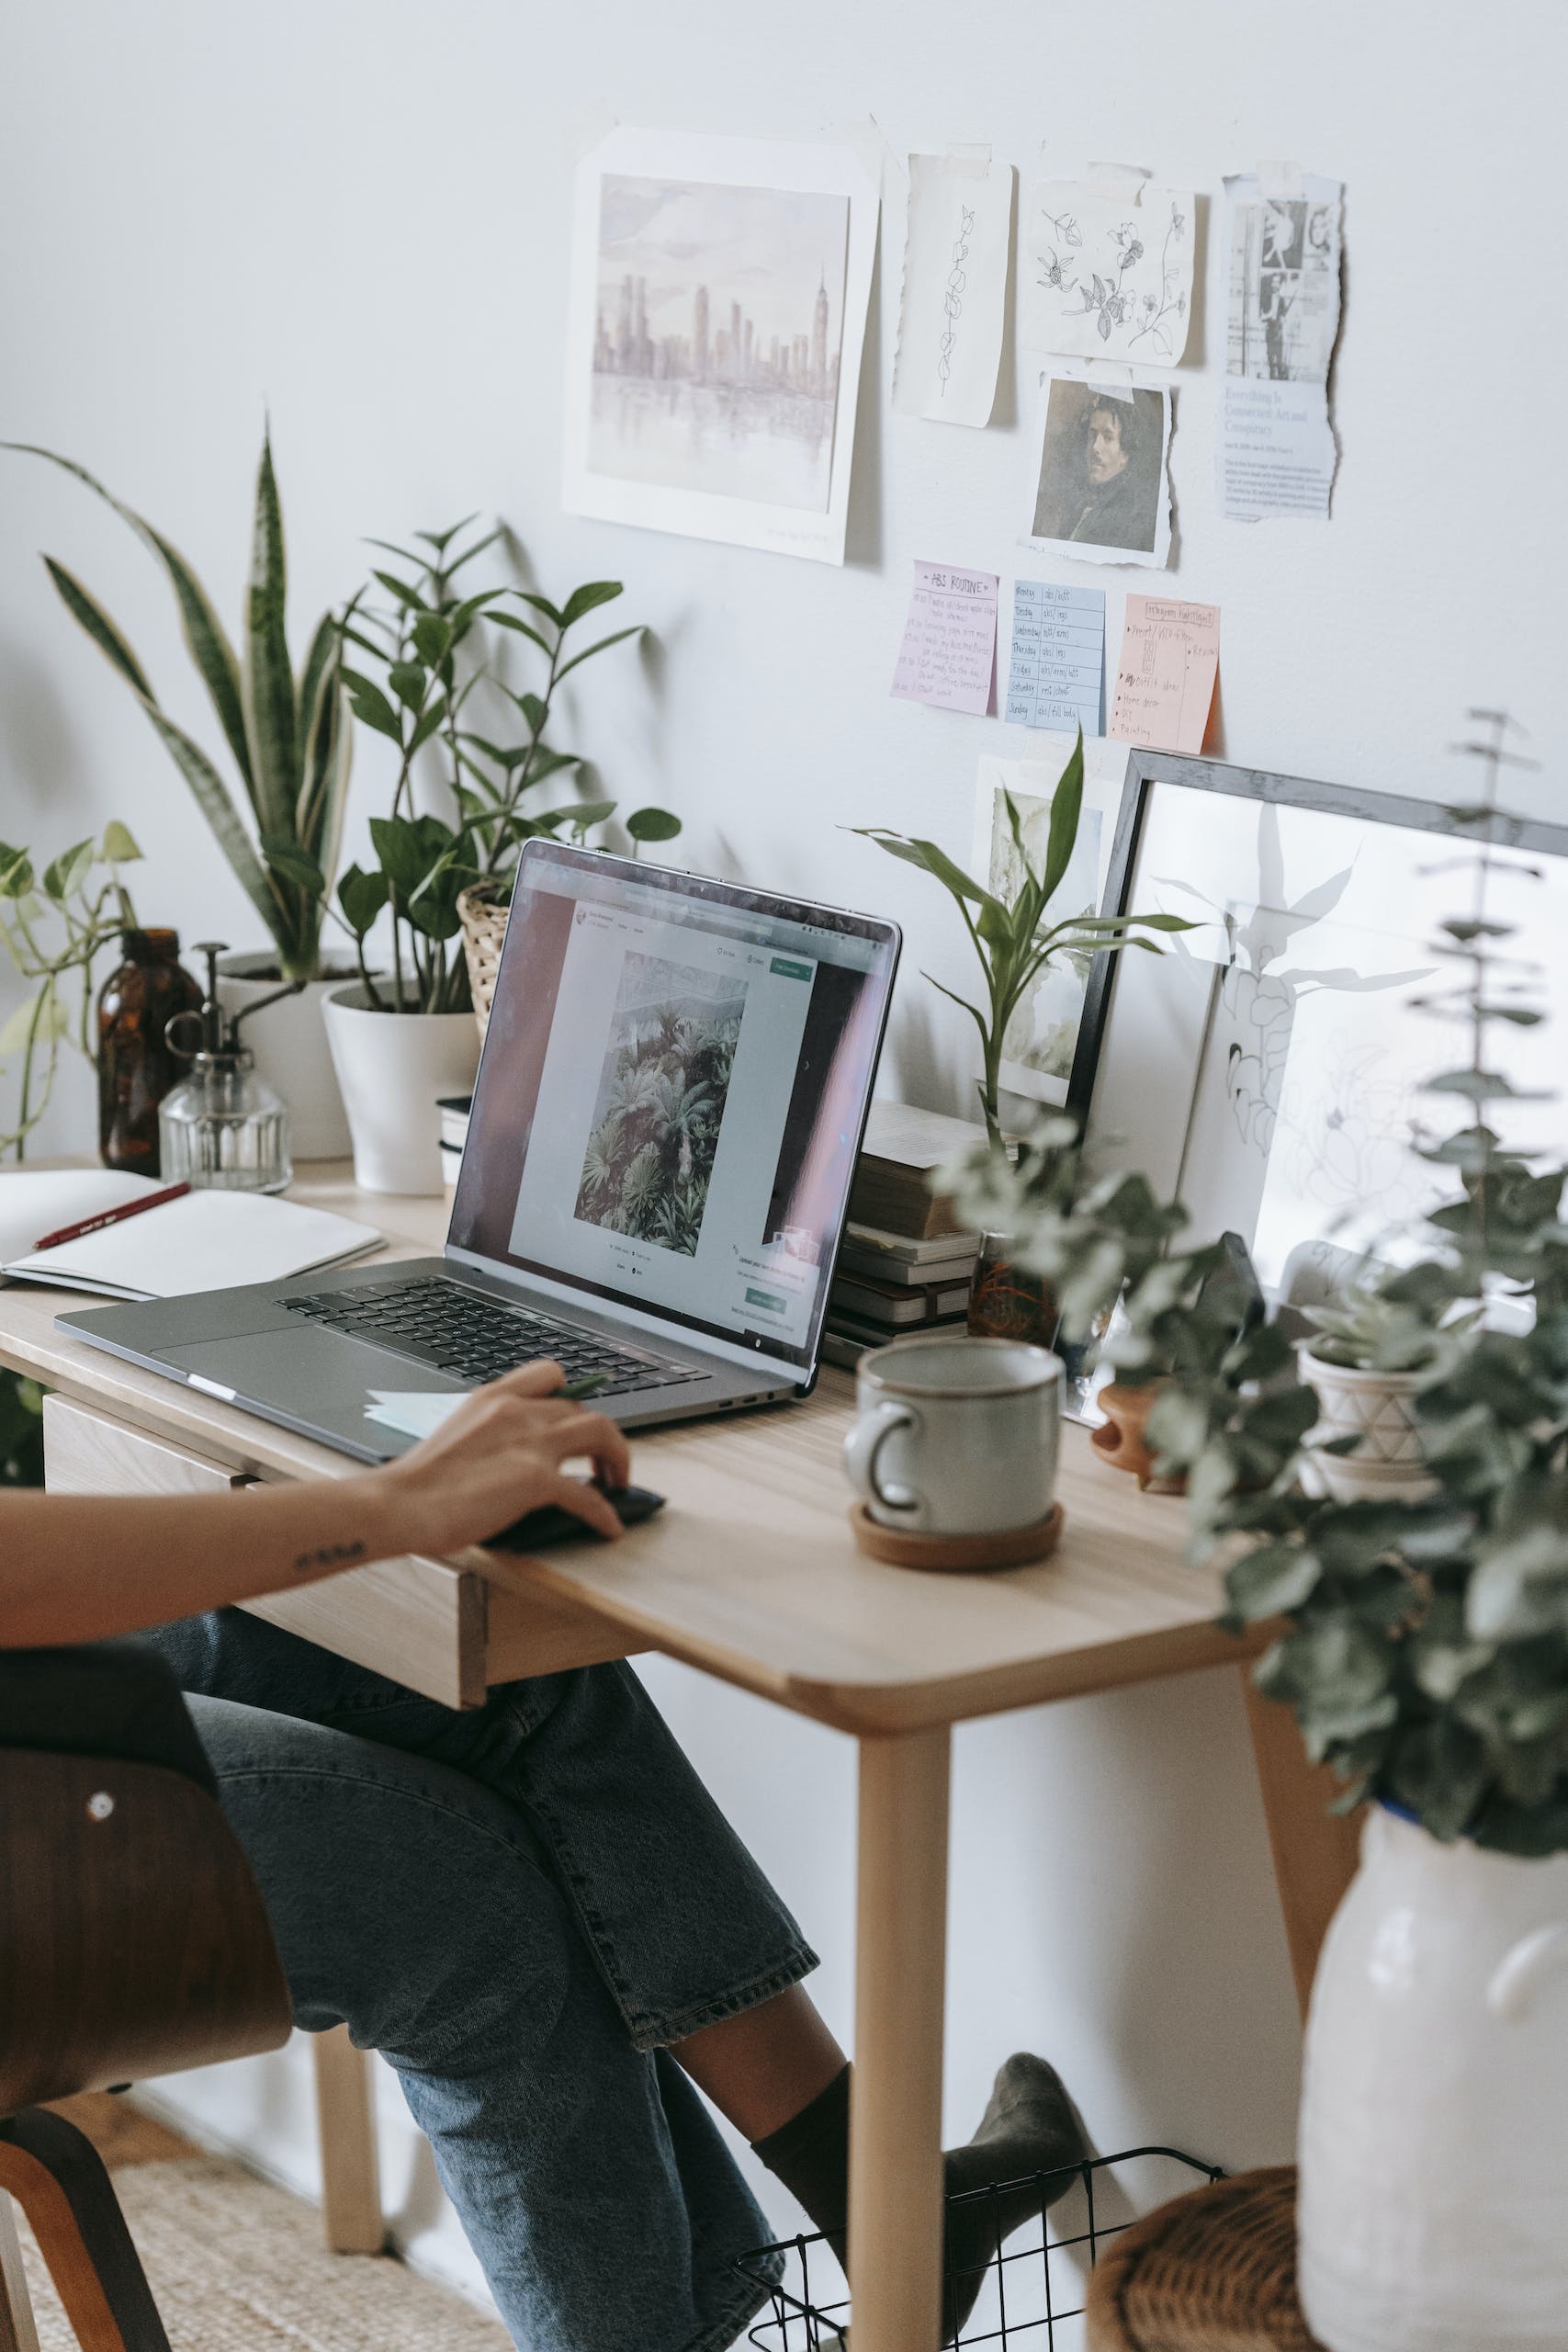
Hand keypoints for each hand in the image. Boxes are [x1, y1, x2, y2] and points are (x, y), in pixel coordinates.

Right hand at [370, 1361, 631, 1552]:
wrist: (398, 1504)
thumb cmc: (413, 1482)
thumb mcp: (454, 1436)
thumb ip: (486, 1434)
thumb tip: (507, 1458)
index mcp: (492, 1398)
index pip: (548, 1374)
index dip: (572, 1394)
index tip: (577, 1416)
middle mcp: (516, 1411)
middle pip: (582, 1408)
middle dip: (601, 1434)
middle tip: (604, 1460)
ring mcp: (529, 1443)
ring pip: (600, 1432)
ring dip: (618, 1457)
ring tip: (619, 1482)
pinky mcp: (535, 1480)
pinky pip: (588, 1494)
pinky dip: (605, 1512)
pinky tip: (609, 1527)